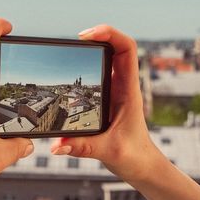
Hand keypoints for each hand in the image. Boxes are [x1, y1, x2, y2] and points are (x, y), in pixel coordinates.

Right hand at [48, 24, 163, 181]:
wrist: (142, 166)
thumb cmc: (133, 156)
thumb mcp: (108, 151)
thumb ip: (82, 147)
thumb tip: (57, 145)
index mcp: (129, 91)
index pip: (126, 49)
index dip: (110, 34)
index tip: (87, 35)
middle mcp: (123, 86)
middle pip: (117, 47)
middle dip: (98, 36)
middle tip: (75, 40)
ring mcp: (116, 90)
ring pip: (109, 58)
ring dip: (93, 48)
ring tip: (72, 48)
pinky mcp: (108, 98)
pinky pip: (101, 72)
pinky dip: (89, 64)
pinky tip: (74, 68)